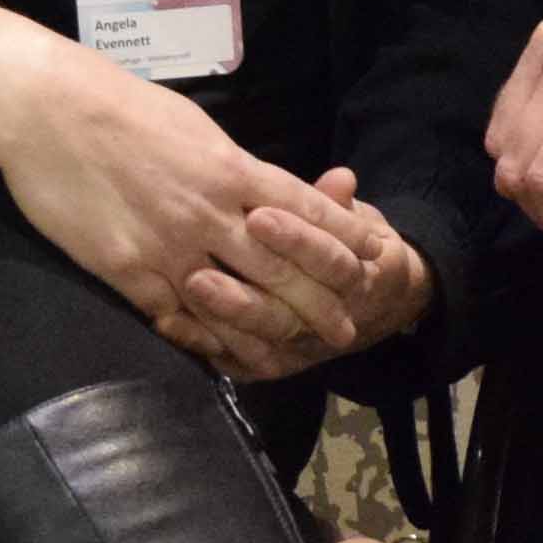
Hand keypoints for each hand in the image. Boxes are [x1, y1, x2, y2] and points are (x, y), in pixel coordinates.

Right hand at [0, 3, 339, 328]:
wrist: (46, 110)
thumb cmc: (121, 107)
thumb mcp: (194, 126)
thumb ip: (233, 166)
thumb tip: (268, 189)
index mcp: (232, 168)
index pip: (307, 212)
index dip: (343, 242)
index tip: (370, 264)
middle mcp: (211, 210)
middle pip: (283, 268)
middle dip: (321, 303)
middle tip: (348, 329)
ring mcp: (169, 244)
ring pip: (234, 302)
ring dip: (268, 333)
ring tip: (292, 356)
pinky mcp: (127, 269)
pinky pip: (175, 316)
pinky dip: (202, 338)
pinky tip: (220, 354)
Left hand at [164, 166, 435, 383]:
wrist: (372, 307)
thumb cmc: (349, 247)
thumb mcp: (354, 222)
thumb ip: (336, 205)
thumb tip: (342, 178)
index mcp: (360, 281)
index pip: (329, 264)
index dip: (296, 240)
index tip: (258, 215)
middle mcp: (330, 325)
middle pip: (286, 314)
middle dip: (244, 293)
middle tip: (202, 271)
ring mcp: (298, 348)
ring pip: (260, 341)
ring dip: (221, 317)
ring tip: (187, 287)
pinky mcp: (270, 364)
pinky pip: (237, 361)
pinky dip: (203, 343)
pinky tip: (170, 322)